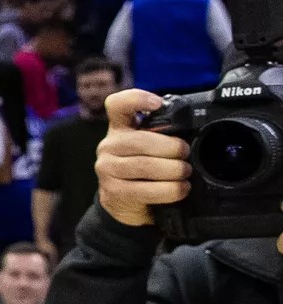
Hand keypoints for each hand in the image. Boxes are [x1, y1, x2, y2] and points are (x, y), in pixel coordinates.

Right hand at [94, 91, 187, 227]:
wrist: (123, 203)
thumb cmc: (143, 171)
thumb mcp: (148, 149)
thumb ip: (161, 136)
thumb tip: (195, 129)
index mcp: (119, 129)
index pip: (117, 105)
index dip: (136, 99)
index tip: (158, 104)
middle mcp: (109, 146)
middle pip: (140, 141)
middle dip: (170, 148)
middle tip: (185, 154)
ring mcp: (108, 169)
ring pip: (144, 166)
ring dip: (172, 170)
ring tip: (185, 173)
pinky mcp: (114, 191)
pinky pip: (145, 190)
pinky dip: (168, 190)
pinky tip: (180, 189)